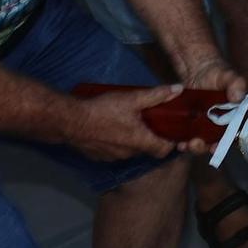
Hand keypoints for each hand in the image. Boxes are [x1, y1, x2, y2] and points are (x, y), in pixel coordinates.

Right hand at [64, 82, 183, 161]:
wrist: (70, 121)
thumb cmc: (102, 110)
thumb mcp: (132, 98)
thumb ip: (156, 95)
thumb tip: (177, 90)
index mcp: (139, 141)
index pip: (164, 150)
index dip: (171, 143)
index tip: (172, 133)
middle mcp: (128, 154)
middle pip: (146, 148)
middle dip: (150, 136)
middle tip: (150, 120)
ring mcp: (112, 157)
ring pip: (129, 150)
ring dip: (132, 139)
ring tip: (129, 121)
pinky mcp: (98, 156)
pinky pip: (114, 151)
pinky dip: (116, 142)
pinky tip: (111, 127)